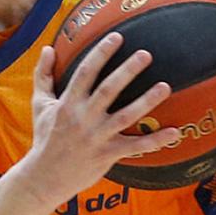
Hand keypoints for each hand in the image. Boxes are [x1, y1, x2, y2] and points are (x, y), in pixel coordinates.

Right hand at [26, 34, 180, 203]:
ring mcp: (97, 137)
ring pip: (125, 116)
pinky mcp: (107, 155)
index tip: (116, 37)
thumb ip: (43, 75)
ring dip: (147, 101)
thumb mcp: (40, 105)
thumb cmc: (45, 137)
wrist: (44, 177)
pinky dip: (156, 141)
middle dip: (127, 71)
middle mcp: (83, 118)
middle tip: (146, 54)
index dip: (101, 54)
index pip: (85, 73)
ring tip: (166, 86)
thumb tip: (48, 47)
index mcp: (68, 103)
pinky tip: (175, 132)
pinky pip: (135, 147)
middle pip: (108, 90)